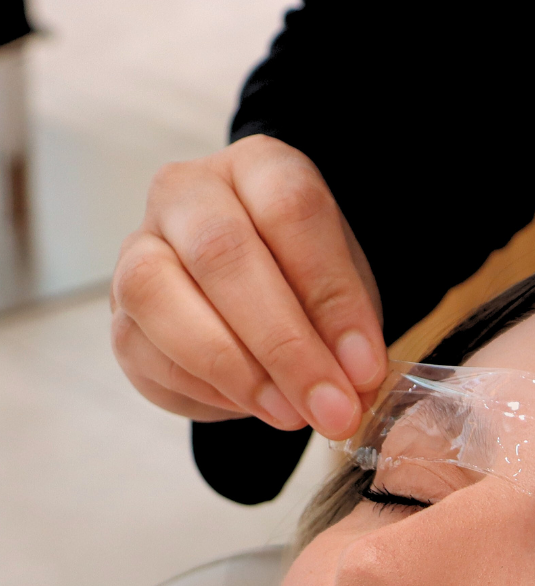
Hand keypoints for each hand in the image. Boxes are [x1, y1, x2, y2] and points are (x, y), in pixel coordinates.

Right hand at [111, 135, 385, 440]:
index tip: (364, 368)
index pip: (290, 210)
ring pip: (159, 293)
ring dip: (234, 368)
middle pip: (222, 251)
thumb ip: (349, 333)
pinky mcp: (120, 316)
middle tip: (329, 408)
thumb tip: (354, 385)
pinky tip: (252, 408)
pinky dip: (205, 390)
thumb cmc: (304, 289)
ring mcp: (140, 249)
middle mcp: (187, 193)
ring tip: (289, 415)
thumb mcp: (344, 298)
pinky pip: (145, 350)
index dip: (331, 294)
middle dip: (284, 344)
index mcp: (258, 169)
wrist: (254, 312)